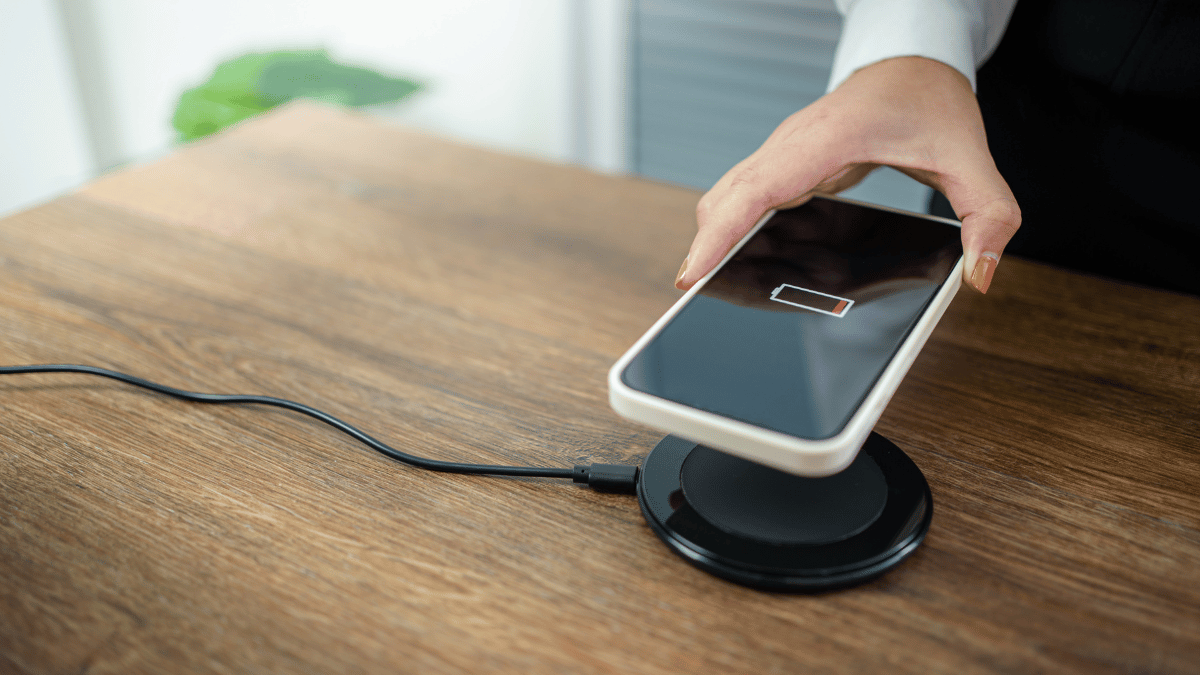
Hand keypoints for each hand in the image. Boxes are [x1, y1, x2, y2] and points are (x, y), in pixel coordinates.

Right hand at [676, 56, 1020, 293]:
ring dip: (717, 238)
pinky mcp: (783, 163)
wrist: (912, 62)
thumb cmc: (931, 100)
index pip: (757, 189)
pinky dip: (733, 227)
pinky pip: (744, 196)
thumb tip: (979, 274)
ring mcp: (781, 152)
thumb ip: (987, 215)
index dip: (720, 233)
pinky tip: (744, 258)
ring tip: (716, 285)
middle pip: (725, 198)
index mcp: (828, 139)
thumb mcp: (971, 158)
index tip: (693, 274)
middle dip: (708, 247)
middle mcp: (792, 144)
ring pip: (727, 197)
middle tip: (700, 297)